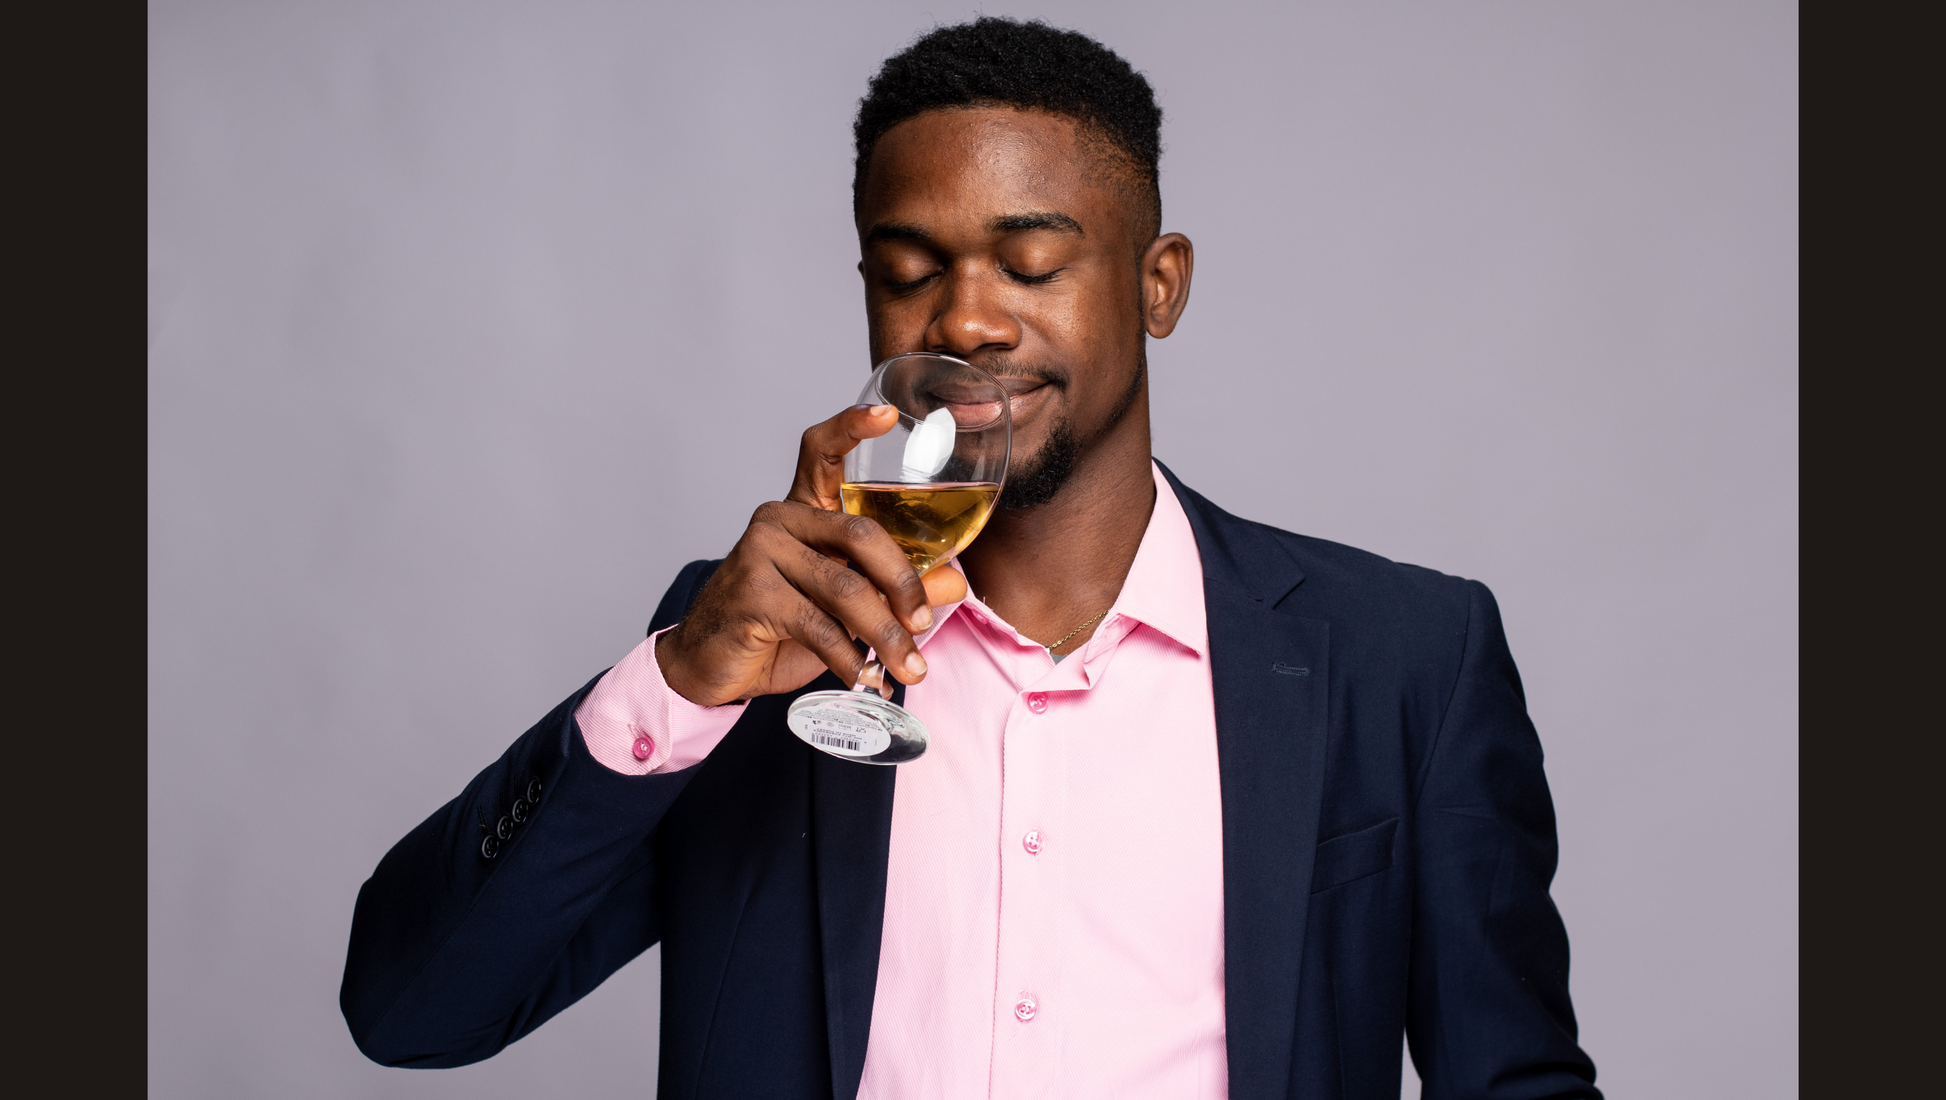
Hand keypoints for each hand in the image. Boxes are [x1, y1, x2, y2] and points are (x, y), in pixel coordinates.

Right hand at [655, 404, 969, 705]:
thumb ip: (898, 587)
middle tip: (923, 624)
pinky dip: (850, 658)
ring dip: (885, 635)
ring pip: (844, 587)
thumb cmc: (781, 625)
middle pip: (860, 533)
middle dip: (903, 583)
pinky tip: (864, 677)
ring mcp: (759, 553)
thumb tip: (955, 582)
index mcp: (803, 508)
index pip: (821, 451)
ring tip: (909, 667)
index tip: (888, 414)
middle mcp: (779, 519)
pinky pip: (818, 625)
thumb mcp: (847, 606)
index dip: (852, 426)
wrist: (712, 664)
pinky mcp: (751, 594)